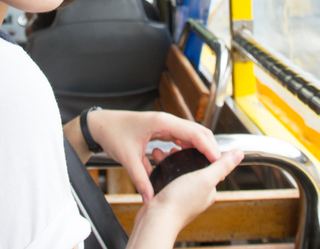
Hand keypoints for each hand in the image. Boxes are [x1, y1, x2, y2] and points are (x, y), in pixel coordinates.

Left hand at [88, 110, 218, 202]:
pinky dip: (190, 146)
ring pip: (191, 133)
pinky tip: (191, 158)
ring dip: (201, 147)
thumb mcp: (128, 158)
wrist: (101, 125)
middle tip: (218, 166)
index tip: (217, 161)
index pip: (194, 133)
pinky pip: (182, 136)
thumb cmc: (113, 134)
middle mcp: (167, 121)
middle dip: (210, 147)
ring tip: (209, 165)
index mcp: (162, 122)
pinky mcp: (162, 129)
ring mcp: (165, 124)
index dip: (208, 147)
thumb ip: (140, 179)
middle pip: (198, 131)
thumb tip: (149, 198)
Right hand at [126, 148, 244, 248]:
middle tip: (171, 147)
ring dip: (168, 161)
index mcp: (208, 191)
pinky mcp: (167, 197)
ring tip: (160, 153)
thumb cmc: (180, 202)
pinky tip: (155, 165)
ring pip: (176, 172)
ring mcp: (181, 196)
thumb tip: (240, 153)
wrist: (156, 220)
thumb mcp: (205, 179)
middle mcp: (196, 194)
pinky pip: (165, 178)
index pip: (208, 165)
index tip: (188, 142)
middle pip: (190, 167)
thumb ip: (222, 166)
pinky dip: (161, 170)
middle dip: (180, 155)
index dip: (198, 151)